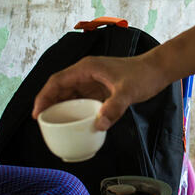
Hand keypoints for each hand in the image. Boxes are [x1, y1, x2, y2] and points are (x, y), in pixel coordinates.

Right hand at [32, 54, 168, 129]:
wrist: (157, 70)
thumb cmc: (142, 75)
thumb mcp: (128, 92)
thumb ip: (114, 108)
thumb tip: (98, 125)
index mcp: (86, 68)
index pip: (57, 81)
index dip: (43, 97)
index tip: (37, 113)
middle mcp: (86, 73)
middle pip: (60, 89)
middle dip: (48, 104)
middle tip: (42, 124)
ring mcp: (93, 81)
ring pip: (69, 95)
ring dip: (60, 108)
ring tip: (53, 126)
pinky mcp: (100, 89)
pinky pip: (81, 100)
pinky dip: (75, 111)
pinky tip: (74, 123)